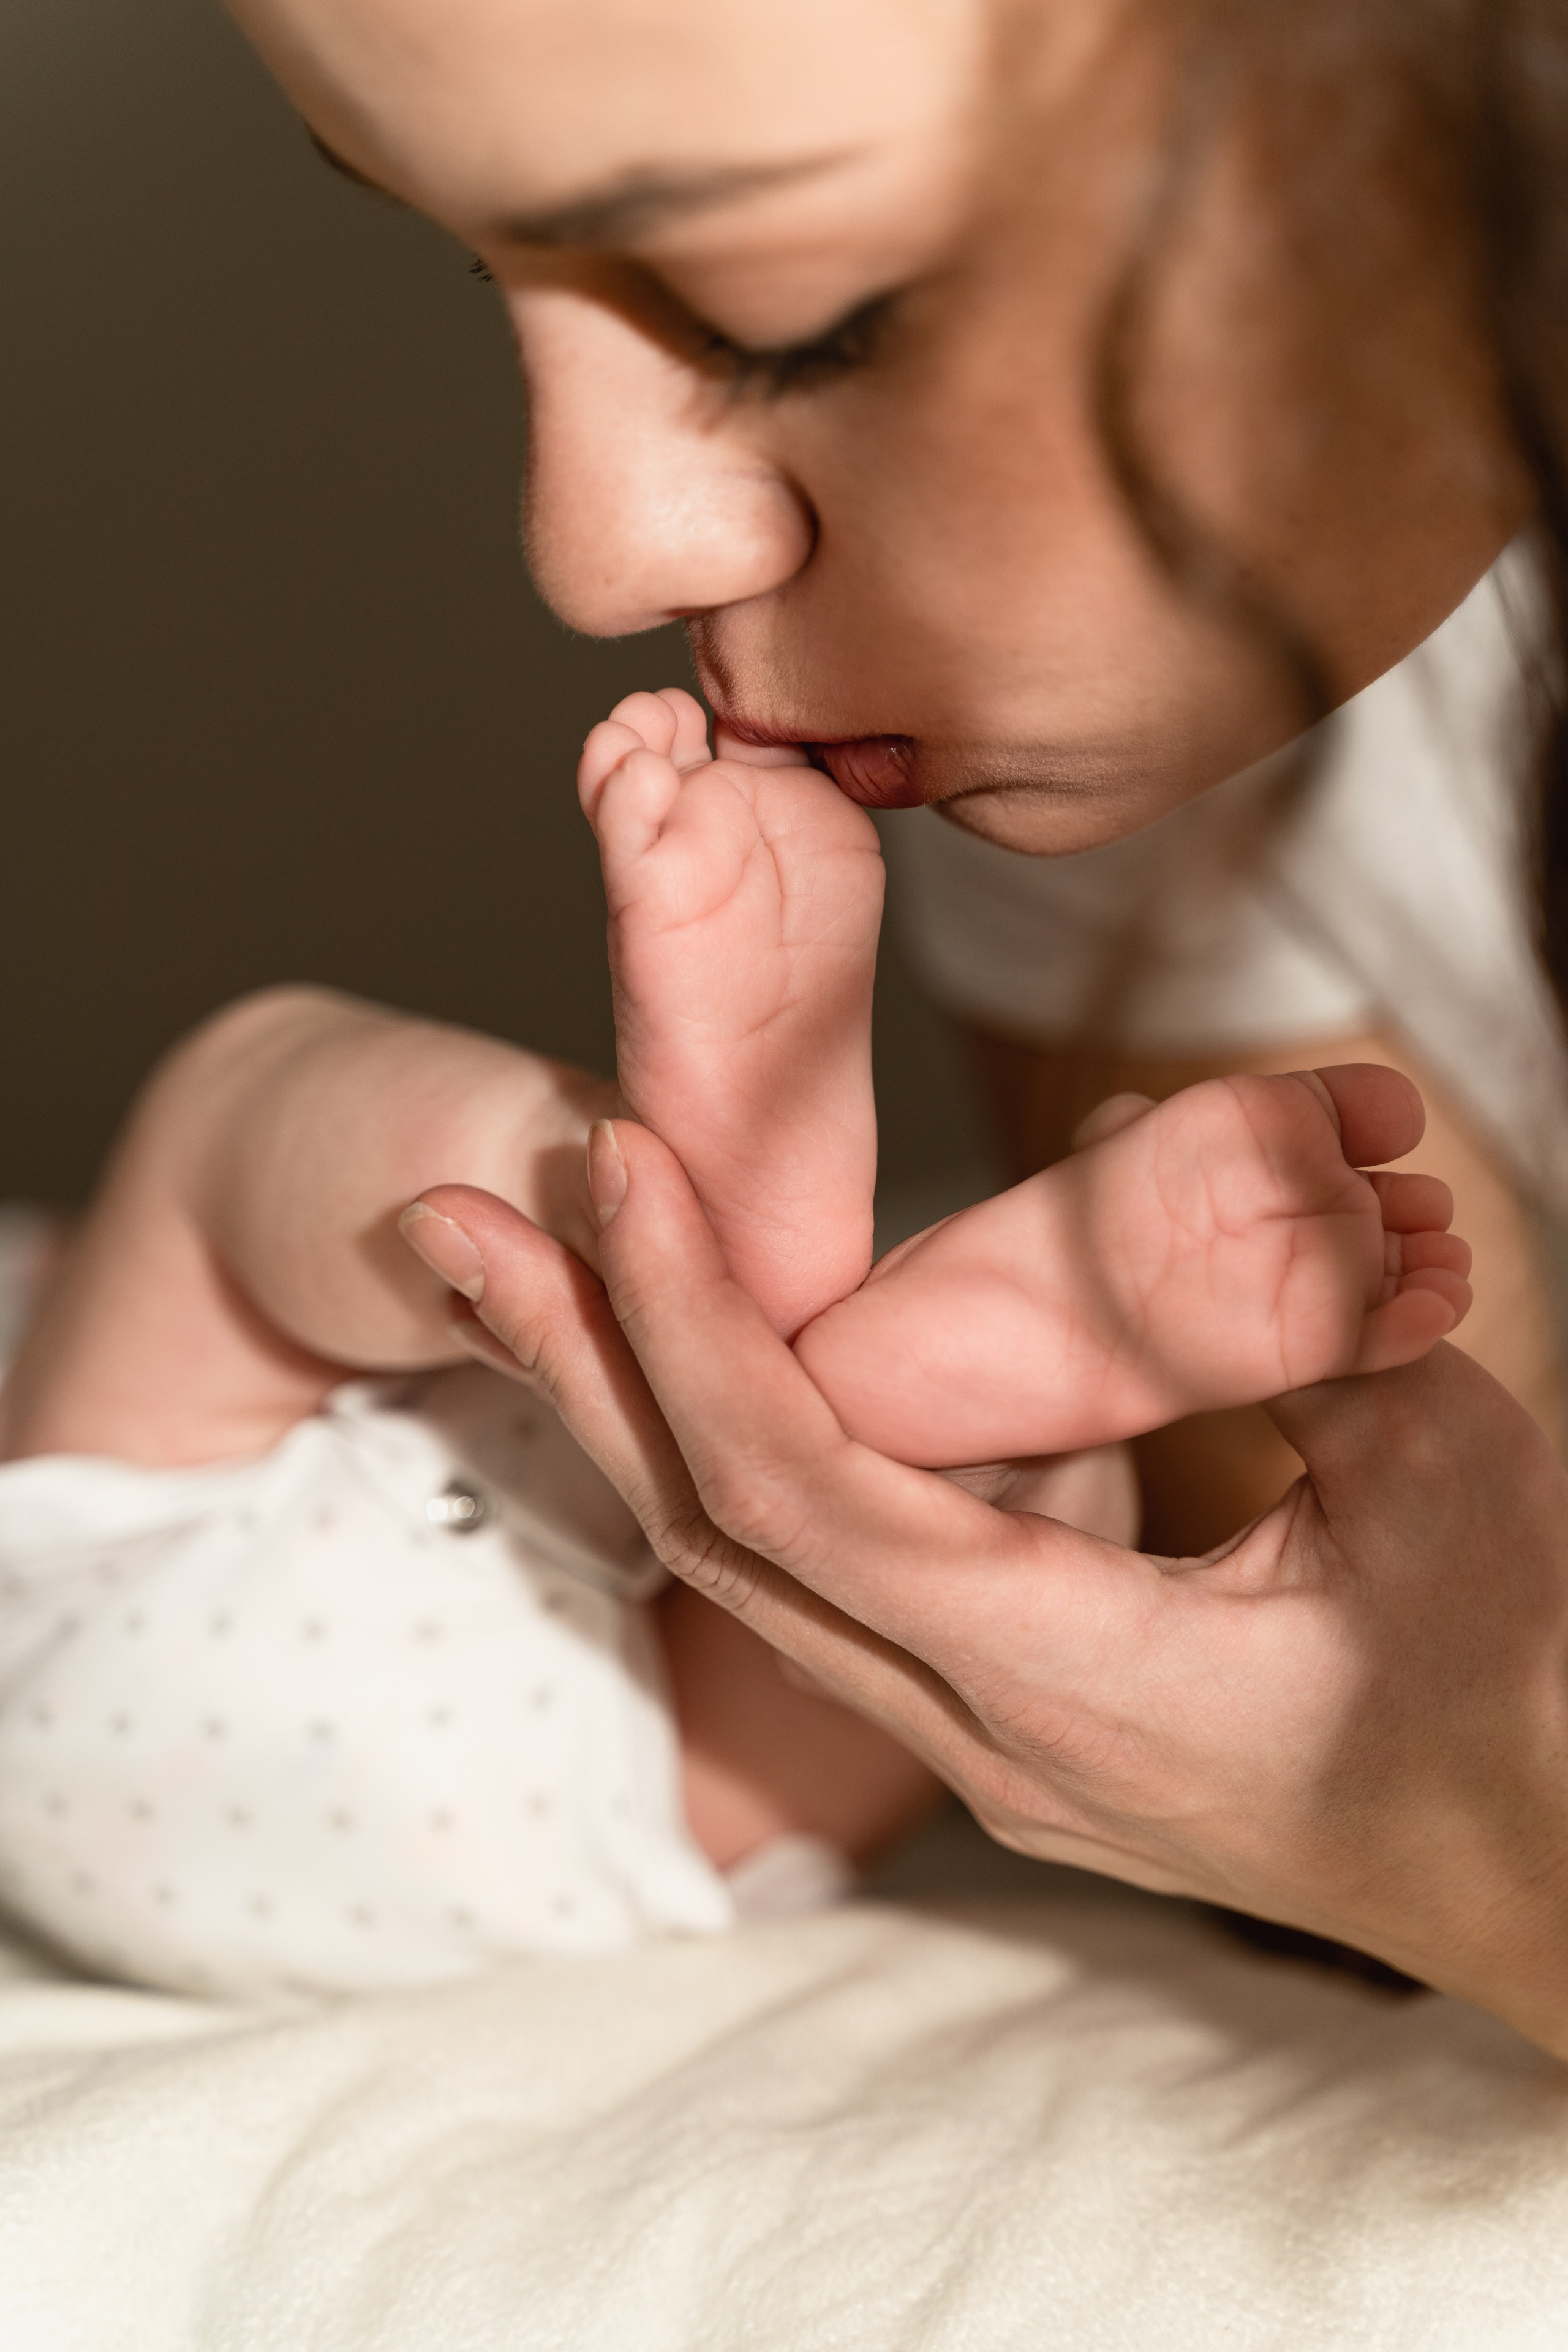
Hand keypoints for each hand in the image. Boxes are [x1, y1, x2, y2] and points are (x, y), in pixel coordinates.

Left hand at [405, 1124, 1567, 2059]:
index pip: (800, 1487)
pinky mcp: (1014, 1716)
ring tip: (534, 1272)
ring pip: (756, 1564)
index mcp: (1066, 1679)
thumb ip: (1278, 1318)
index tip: (616, 1169)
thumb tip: (1153, 1167)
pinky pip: (834, 1579)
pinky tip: (699, 1372)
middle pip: (718, 1531)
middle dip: (578, 1362)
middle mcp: (985, 1733)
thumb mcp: (1435, 1477)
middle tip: (455, 1218)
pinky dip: (742, 1457)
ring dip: (639, 1407)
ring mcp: (987, 1740)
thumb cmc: (1530, 1695)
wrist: (1562, 1874)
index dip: (690, 1322)